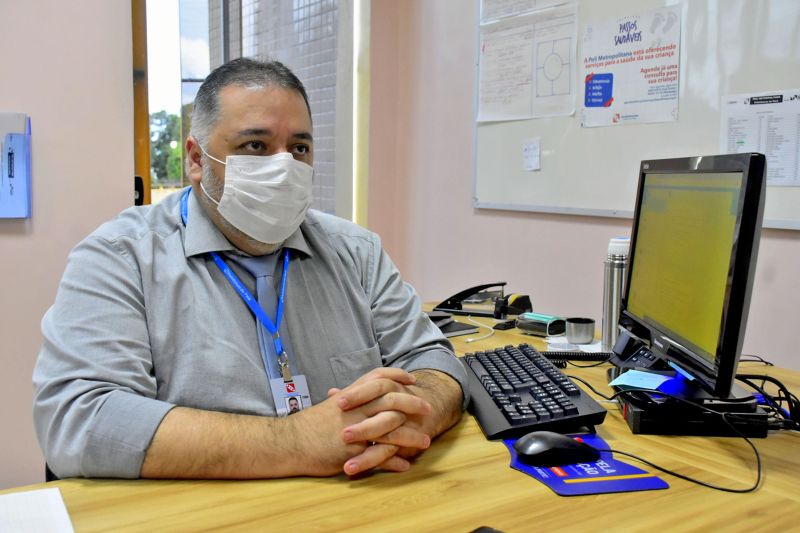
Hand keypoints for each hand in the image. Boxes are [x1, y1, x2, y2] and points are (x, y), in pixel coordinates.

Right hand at [288, 373, 429, 476]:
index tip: (412, 378)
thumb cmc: (309, 425)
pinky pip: (380, 456)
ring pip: (391, 430)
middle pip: (392, 400)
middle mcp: (355, 409)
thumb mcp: (330, 406)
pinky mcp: (352, 452)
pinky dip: (394, 462)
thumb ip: (347, 399)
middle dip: (413, 404)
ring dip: (411, 436)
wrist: (289, 442)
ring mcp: (355, 430)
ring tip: (425, 442)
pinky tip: (406, 465)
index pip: (378, 377)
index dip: (397, 375)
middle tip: (428, 409)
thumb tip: (351, 392)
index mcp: (351, 396)